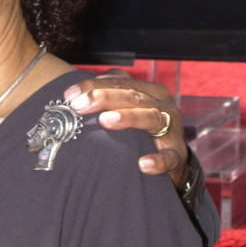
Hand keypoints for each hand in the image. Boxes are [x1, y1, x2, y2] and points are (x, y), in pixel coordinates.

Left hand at [64, 71, 188, 188]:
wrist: (171, 159)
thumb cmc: (143, 131)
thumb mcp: (129, 109)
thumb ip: (108, 98)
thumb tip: (74, 94)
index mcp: (148, 91)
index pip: (119, 82)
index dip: (93, 86)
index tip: (69, 96)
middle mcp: (161, 105)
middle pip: (132, 96)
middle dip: (105, 98)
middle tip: (80, 105)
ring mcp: (171, 129)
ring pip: (151, 118)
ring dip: (129, 118)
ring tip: (106, 120)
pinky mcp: (176, 155)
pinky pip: (168, 158)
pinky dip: (157, 161)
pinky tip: (143, 164)